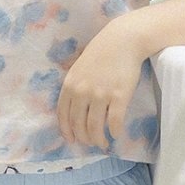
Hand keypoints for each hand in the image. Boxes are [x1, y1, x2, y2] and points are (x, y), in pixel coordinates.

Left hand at [57, 18, 146, 147]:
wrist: (121, 41)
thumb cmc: (100, 53)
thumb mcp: (78, 68)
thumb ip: (74, 87)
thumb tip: (74, 109)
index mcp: (70, 84)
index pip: (63, 114)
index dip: (66, 130)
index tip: (71, 140)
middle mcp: (82, 91)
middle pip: (79, 124)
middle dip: (84, 138)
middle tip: (90, 143)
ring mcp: (100, 94)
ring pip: (95, 127)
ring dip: (98, 139)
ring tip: (103, 143)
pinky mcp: (119, 96)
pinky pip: (114, 122)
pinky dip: (115, 131)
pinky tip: (116, 134)